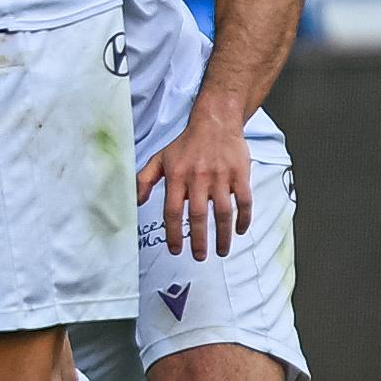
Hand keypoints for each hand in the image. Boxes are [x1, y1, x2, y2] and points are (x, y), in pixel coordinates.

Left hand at [137, 111, 251, 259]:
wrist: (215, 123)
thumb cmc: (185, 144)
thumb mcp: (159, 159)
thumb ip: (144, 180)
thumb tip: (135, 202)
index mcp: (177, 177)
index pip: (171, 211)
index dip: (173, 233)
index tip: (176, 250)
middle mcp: (198, 178)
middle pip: (197, 216)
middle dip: (198, 240)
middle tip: (199, 256)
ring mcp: (221, 177)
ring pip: (223, 213)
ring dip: (223, 235)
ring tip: (221, 251)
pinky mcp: (240, 175)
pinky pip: (244, 201)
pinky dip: (244, 219)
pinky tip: (239, 231)